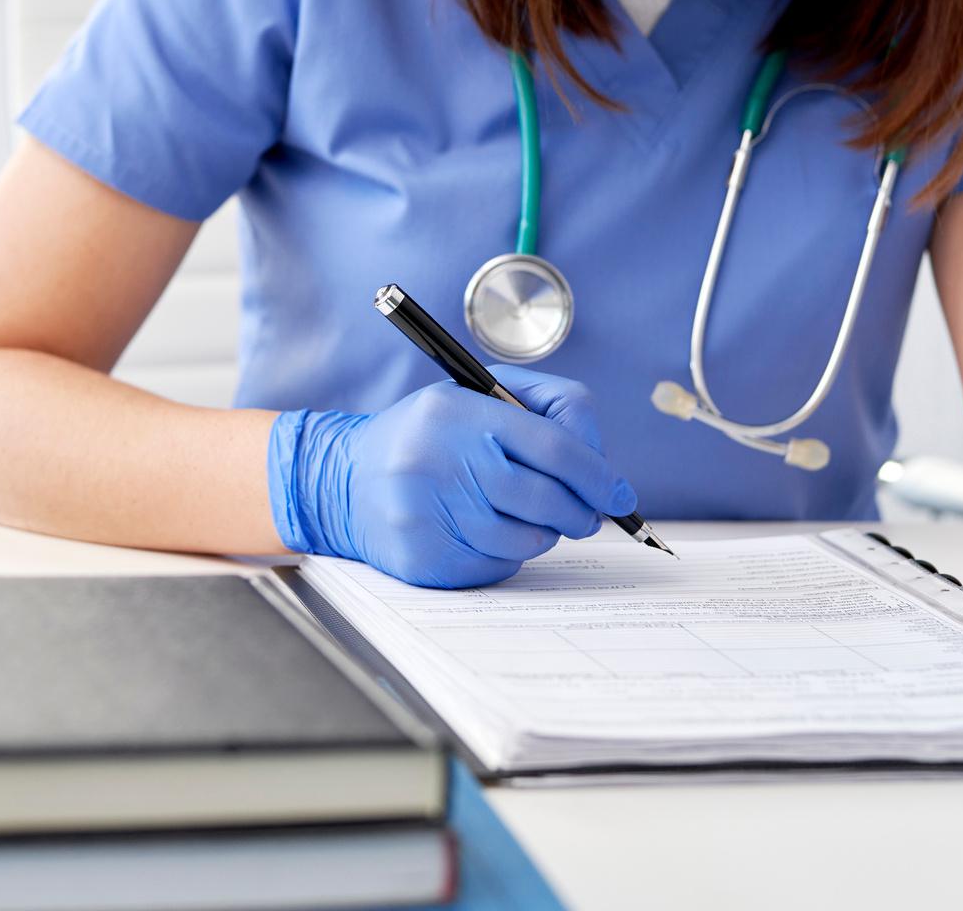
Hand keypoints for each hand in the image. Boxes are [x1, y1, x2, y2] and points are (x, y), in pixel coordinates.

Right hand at [267, 366, 637, 588]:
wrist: (342, 481)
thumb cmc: (425, 437)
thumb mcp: (472, 397)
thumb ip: (542, 411)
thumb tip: (602, 467)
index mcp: (456, 414)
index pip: (553, 447)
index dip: (598, 474)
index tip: (620, 493)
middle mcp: (439, 463)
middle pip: (548, 499)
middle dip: (582, 510)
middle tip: (587, 512)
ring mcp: (429, 516)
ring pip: (528, 539)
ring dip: (544, 532)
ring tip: (523, 513)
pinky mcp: (426, 559)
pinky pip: (499, 565)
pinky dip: (509, 552)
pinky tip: (486, 530)